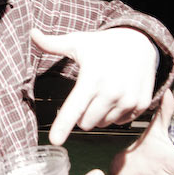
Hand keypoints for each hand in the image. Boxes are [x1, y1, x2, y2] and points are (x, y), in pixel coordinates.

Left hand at [31, 27, 156, 144]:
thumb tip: (32, 33)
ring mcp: (129, 100)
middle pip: (86, 123)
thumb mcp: (78, 42)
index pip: (74, 107)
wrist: (140, 42)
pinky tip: (118, 96)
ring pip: (103, 124)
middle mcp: (112, 91)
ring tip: (104, 93)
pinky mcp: (141, 105)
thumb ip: (52, 43)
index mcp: (92, 78)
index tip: (55, 140)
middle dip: (82, 115)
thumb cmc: (103, 44)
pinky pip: (121, 122)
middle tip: (88, 96)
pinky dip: (116, 114)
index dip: (63, 126)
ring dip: (99, 115)